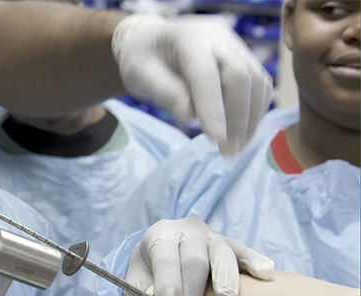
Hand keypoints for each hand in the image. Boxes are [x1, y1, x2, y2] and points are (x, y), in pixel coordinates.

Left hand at [112, 14, 273, 154]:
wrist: (155, 44)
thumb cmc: (143, 62)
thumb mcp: (140, 75)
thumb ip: (164, 92)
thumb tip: (191, 114)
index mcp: (190, 38)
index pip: (206, 74)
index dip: (213, 107)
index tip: (216, 139)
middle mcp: (220, 38)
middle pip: (240, 77)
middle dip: (237, 118)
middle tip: (228, 152)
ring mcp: (237, 47)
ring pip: (257, 83)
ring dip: (250, 120)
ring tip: (236, 150)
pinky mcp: (247, 60)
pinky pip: (260, 87)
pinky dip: (255, 113)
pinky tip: (242, 135)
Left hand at [124, 217, 274, 295]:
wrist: (163, 254)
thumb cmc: (150, 272)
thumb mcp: (136, 279)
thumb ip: (140, 290)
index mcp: (160, 234)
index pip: (165, 259)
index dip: (168, 287)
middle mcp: (187, 230)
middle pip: (194, 260)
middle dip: (192, 295)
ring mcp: (212, 236)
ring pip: (222, 254)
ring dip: (225, 278)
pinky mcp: (232, 246)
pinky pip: (245, 252)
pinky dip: (255, 262)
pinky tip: (265, 273)